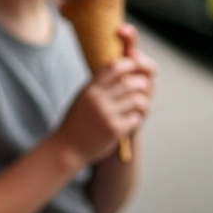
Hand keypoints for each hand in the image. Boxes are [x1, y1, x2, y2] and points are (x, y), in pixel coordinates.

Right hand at [54, 24, 154, 164]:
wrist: (67, 148)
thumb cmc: (77, 122)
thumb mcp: (83, 98)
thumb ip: (99, 85)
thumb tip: (123, 70)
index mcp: (90, 89)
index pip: (114, 67)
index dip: (129, 64)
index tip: (137, 68)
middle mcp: (98, 99)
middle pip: (130, 82)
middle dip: (142, 83)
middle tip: (145, 88)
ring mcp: (106, 115)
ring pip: (137, 100)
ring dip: (143, 102)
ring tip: (141, 106)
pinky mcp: (114, 130)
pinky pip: (135, 118)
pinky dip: (138, 117)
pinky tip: (133, 120)